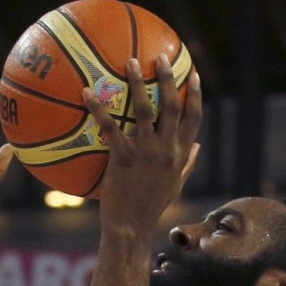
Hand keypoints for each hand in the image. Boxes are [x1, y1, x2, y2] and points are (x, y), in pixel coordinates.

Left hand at [83, 54, 201, 237]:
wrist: (131, 228)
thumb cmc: (151, 208)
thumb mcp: (175, 185)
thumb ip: (188, 163)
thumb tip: (198, 146)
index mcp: (180, 155)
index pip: (194, 119)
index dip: (195, 95)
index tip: (193, 73)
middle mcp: (166, 151)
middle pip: (171, 106)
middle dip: (167, 78)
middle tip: (160, 57)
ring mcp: (146, 154)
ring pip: (145, 110)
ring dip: (137, 83)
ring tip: (129, 62)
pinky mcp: (123, 159)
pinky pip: (110, 128)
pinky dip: (98, 109)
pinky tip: (87, 93)